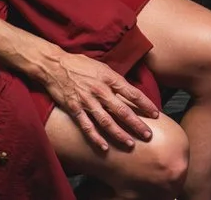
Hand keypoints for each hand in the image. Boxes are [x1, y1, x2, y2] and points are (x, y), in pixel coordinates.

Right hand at [37, 45, 157, 151]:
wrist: (54, 65)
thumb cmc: (80, 64)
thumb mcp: (102, 67)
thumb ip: (115, 80)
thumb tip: (128, 91)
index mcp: (110, 78)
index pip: (133, 93)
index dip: (146, 104)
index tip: (156, 114)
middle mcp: (100, 90)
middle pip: (122, 110)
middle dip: (136, 124)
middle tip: (148, 135)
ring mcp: (87, 101)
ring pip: (106, 121)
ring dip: (119, 134)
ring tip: (130, 144)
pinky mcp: (74, 109)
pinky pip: (87, 126)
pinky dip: (96, 138)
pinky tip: (105, 147)